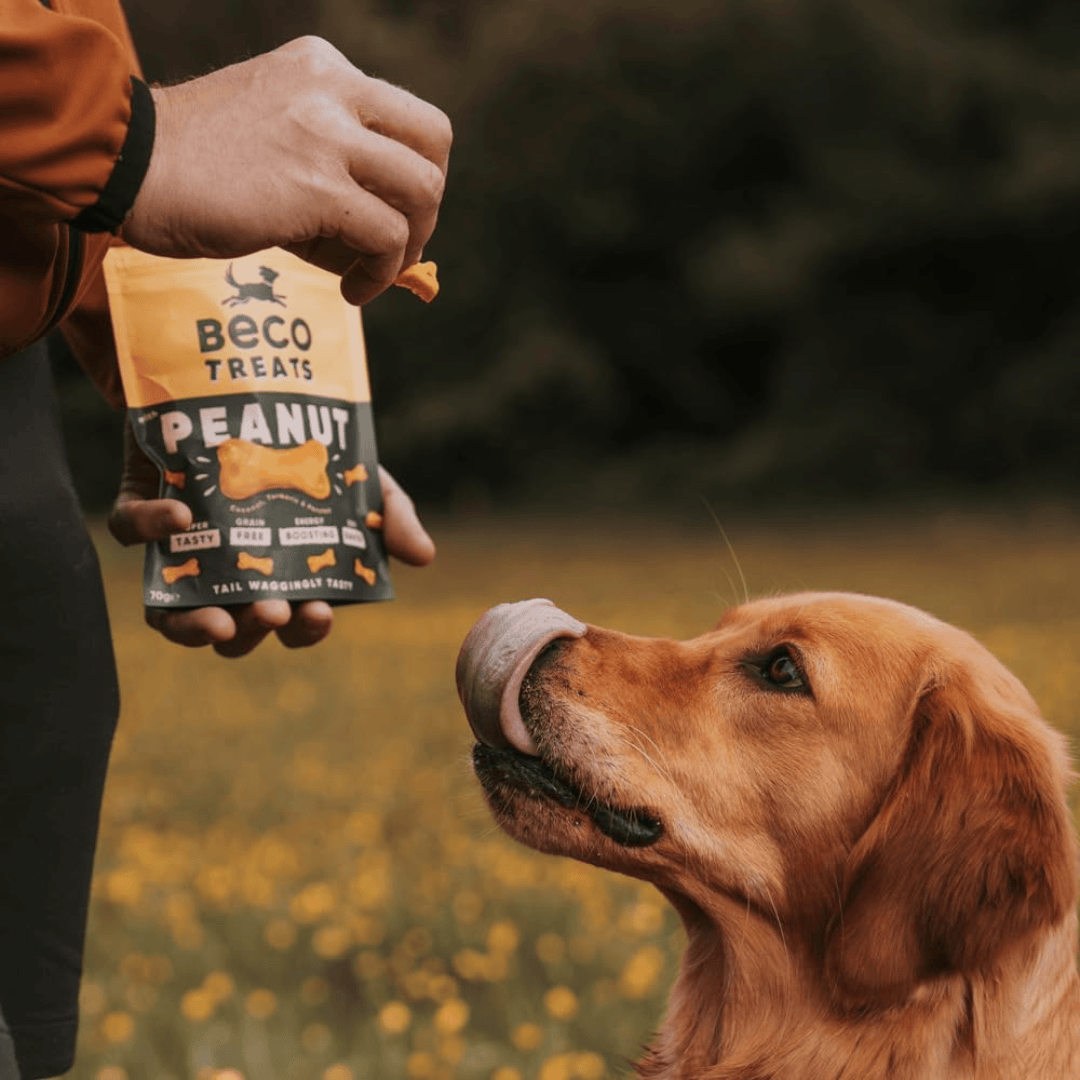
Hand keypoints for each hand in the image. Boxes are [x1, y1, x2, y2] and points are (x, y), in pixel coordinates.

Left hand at [108, 424, 434, 657]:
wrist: (246, 386)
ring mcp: (183, 549)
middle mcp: (231, 575)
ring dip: (192, 628)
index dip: (305, 632)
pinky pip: (131, 536)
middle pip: (237, 632)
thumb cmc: (308, 449)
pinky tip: (181, 519)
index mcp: (285, 577)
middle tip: (274, 610)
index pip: (294, 625)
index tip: (321, 611)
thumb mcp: (363, 479)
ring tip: (219, 619)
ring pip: (173, 615)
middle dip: (256, 632)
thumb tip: (424, 556)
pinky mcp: (142, 508)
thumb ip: (393, 516)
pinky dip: (151, 531)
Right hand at [119, 36, 451, 305]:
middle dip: (428, 203)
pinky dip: (381, 273)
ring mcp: (326, 134)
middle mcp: (332, 88)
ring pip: (423, 188)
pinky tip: (352, 291)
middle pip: (435, 139)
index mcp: (322, 68)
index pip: (407, 116)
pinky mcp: (316, 187)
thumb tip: (393, 242)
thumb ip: (332, 169)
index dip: (410, 173)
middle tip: (398, 243)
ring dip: (411, 243)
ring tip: (373, 272)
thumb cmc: (192, 166)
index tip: (387, 214)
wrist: (125, 167)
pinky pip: (387, 236)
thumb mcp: (275, 140)